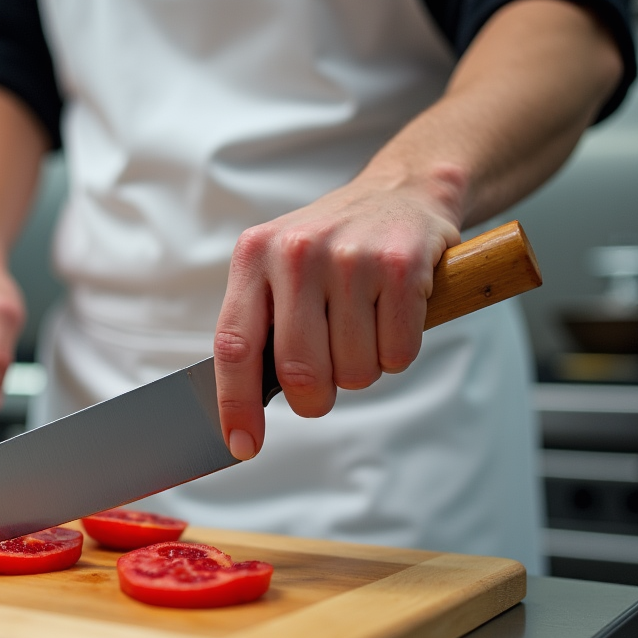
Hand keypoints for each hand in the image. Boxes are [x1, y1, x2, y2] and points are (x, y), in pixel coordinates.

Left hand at [213, 172, 462, 460]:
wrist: (402, 191)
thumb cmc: (331, 249)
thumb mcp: (278, 269)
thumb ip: (258, 328)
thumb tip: (241, 411)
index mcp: (255, 255)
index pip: (234, 346)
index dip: (235, 405)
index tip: (242, 446)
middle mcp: (297, 252)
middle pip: (299, 372)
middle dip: (315, 398)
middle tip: (325, 385)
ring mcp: (351, 257)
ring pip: (353, 371)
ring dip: (361, 370)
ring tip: (364, 328)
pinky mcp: (402, 264)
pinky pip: (397, 354)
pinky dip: (397, 353)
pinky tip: (393, 317)